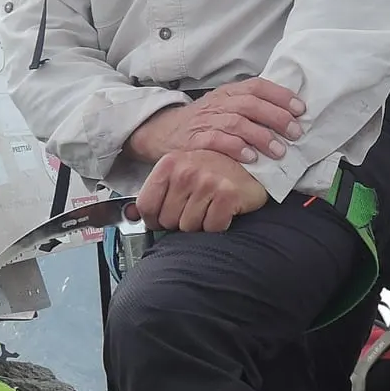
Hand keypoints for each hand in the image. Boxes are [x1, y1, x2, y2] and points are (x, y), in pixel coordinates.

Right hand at [126, 80, 304, 166]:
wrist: (163, 132)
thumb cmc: (202, 122)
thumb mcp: (224, 106)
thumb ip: (250, 106)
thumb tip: (290, 114)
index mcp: (228, 92)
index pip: (257, 86)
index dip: (280, 96)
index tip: (300, 109)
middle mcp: (218, 103)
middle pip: (251, 104)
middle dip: (277, 118)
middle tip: (295, 132)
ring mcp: (206, 121)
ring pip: (237, 123)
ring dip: (261, 136)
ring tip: (279, 151)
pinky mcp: (195, 141)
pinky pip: (218, 141)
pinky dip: (236, 149)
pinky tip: (251, 158)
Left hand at [129, 150, 269, 233]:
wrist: (256, 162)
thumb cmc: (217, 170)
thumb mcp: (182, 172)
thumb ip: (159, 192)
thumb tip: (133, 215)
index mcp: (170, 163)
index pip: (146, 205)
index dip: (153, 219)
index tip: (162, 220)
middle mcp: (186, 171)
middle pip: (167, 220)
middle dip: (180, 222)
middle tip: (196, 209)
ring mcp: (207, 182)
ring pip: (189, 227)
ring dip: (201, 223)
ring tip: (210, 207)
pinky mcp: (227, 195)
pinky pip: (212, 228)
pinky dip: (219, 225)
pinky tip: (223, 210)